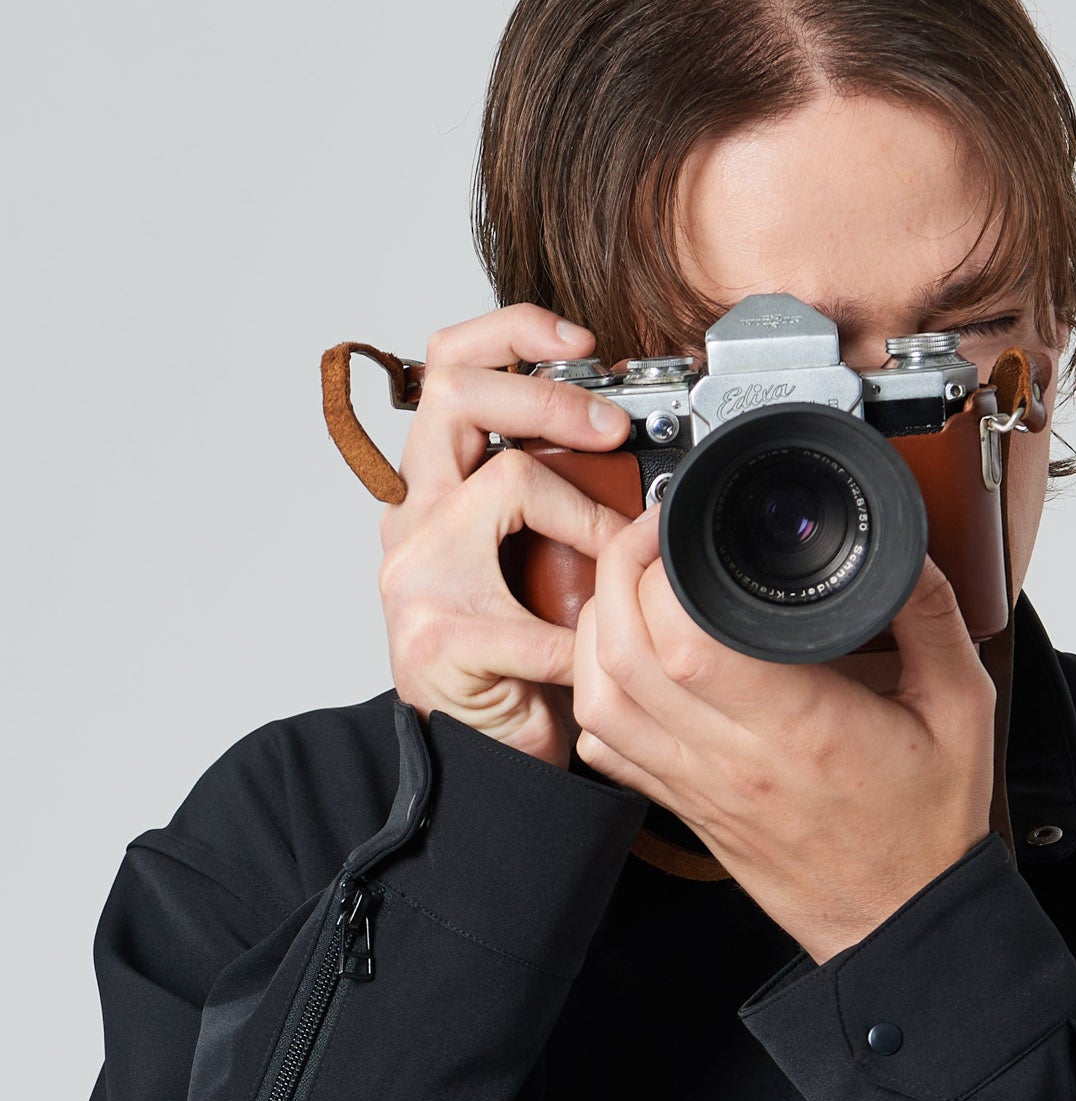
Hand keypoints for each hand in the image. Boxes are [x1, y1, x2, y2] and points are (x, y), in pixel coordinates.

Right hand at [376, 303, 635, 765]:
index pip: (449, 369)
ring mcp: (415, 574)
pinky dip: (579, 638)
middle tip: (611, 430)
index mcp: (434, 489)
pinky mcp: (438, 637)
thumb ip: (554, 501)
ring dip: (584, 518)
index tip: (579, 342)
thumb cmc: (517, 662)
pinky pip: (536, 614)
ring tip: (610, 562)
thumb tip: (627, 449)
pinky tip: (586, 658)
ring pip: (506, 485)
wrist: (484, 757)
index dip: (511, 334)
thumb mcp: (536, 564)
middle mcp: (413, 519)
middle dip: (549, 398)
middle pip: (459, 396)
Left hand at [572, 505, 995, 963]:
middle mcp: (736, 760)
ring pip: (600, 696)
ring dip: (598, 629)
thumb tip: (905, 549)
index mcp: (803, 727)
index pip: (690, 639)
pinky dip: (596, 693)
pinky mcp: (685, 806)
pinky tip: (626, 662)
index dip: (665, 568)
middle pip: (626, 654)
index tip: (684, 527)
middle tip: (653, 540)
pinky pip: (606, 746)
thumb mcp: (961, 706)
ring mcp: (700, 786)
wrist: (903, 918)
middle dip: (621, 574)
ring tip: (632, 588)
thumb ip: (931, 615)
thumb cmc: (928, 824)